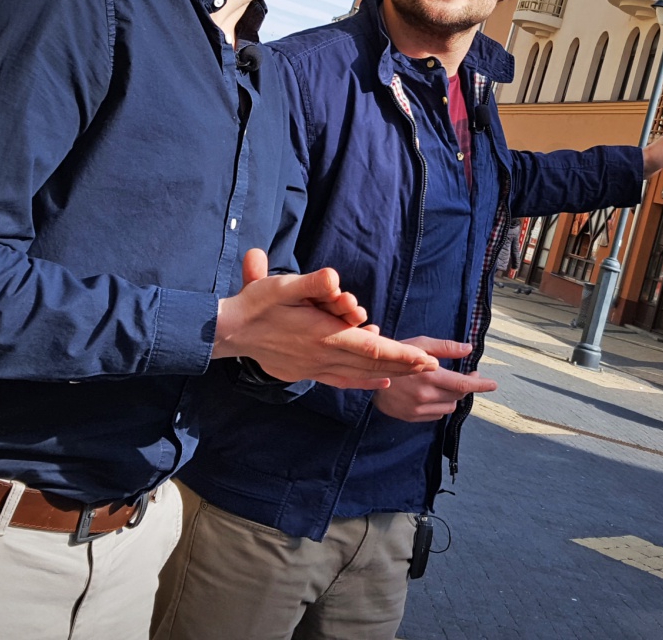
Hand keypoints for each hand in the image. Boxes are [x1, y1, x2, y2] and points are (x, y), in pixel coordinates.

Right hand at [214, 249, 438, 389]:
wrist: (229, 332)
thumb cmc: (257, 304)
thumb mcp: (282, 286)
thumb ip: (311, 284)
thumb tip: (333, 279)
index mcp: (324, 335)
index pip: (371, 348)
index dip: (400, 354)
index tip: (425, 358)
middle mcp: (324, 355)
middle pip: (372, 364)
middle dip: (405, 365)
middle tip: (433, 366)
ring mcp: (315, 367)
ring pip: (360, 373)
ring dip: (390, 373)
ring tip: (415, 373)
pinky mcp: (307, 372)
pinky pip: (343, 380)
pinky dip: (364, 382)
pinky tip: (378, 383)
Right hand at [371, 336, 494, 421]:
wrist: (368, 379)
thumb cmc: (396, 357)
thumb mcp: (419, 345)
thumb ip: (446, 348)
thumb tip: (469, 349)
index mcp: (429, 375)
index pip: (462, 385)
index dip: (480, 385)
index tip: (493, 384)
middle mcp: (426, 395)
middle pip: (458, 396)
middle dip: (466, 386)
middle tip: (467, 376)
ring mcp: (419, 409)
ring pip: (449, 408)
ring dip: (452, 397)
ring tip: (444, 385)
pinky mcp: (413, 418)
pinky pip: (437, 415)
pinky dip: (440, 405)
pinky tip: (431, 394)